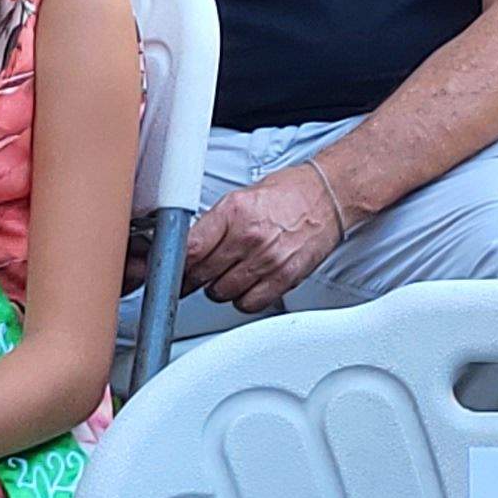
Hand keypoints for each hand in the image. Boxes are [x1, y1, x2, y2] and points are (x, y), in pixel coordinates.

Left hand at [184, 165, 348, 313]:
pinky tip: (247, 284)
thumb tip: (186, 249)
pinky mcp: (284, 278)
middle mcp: (250, 236)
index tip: (170, 270)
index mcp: (234, 211)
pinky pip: (248, 303)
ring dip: (219, 288)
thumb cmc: (287, 194)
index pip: (190, 249)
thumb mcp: (241, 197)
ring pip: (222, 293)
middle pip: (202, 274)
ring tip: (229, 273)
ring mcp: (268, 259)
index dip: (174, 264)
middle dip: (194, 277)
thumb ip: (214, 224)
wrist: (327, 196)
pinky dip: (243, 299)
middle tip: (197, 273)